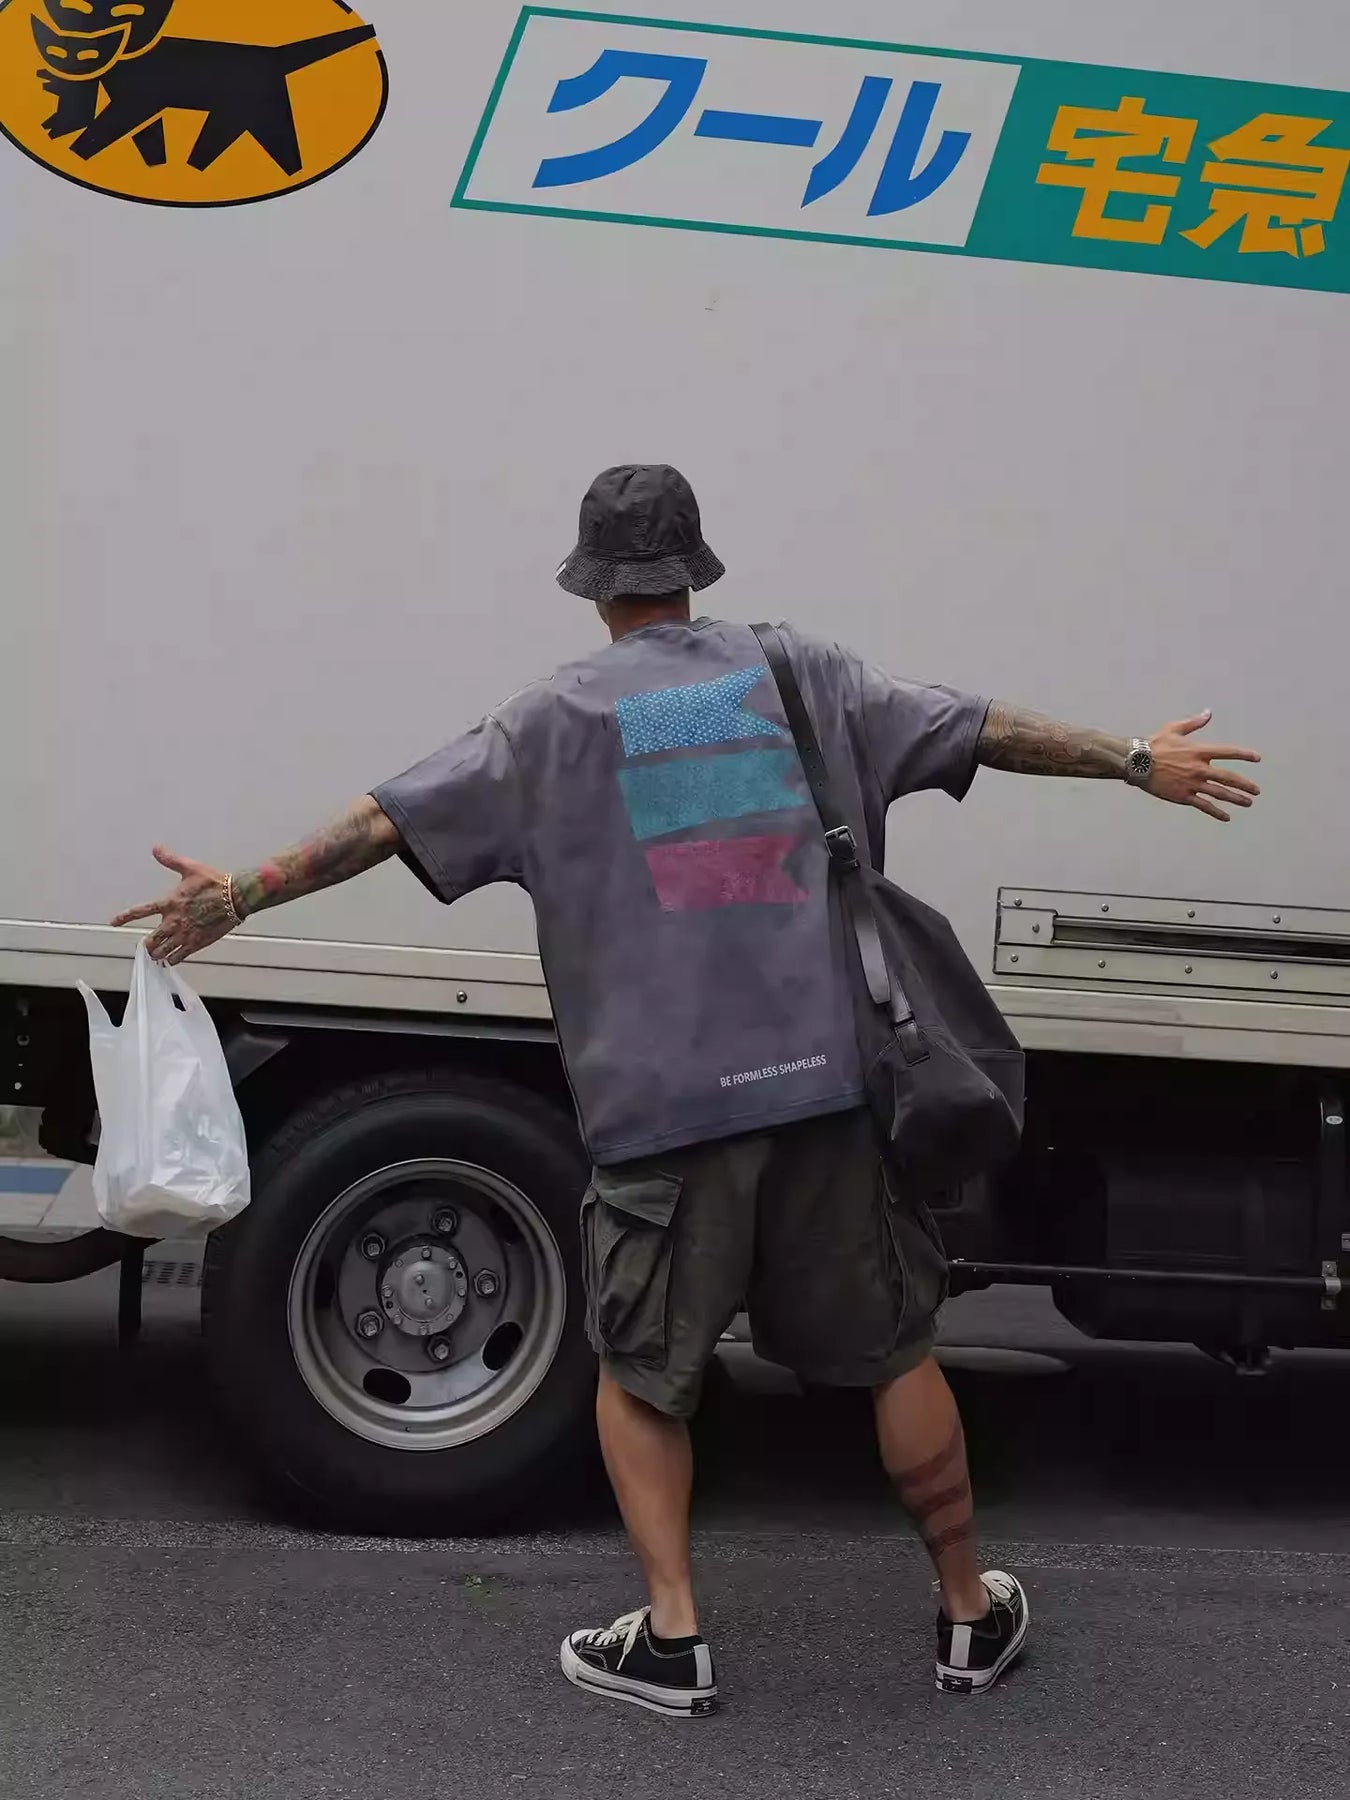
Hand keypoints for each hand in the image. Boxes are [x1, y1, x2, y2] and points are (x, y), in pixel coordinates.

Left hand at [111, 847, 238, 963]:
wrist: (236, 897)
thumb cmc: (214, 882)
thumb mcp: (190, 868)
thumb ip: (170, 860)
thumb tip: (156, 847)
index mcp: (169, 903)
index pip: (140, 911)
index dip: (124, 918)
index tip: (113, 923)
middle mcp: (173, 921)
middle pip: (150, 940)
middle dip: (148, 945)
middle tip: (148, 946)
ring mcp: (185, 934)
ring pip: (162, 952)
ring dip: (158, 954)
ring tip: (157, 955)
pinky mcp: (197, 943)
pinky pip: (179, 957)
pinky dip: (173, 960)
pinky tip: (172, 960)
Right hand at [1145, 712, 1261, 820]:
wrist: (1136, 762)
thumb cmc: (1154, 744)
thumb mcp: (1174, 728)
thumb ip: (1194, 722)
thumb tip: (1208, 712)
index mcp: (1198, 751)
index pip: (1228, 752)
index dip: (1244, 755)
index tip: (1257, 758)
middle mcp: (1199, 768)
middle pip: (1228, 777)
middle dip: (1244, 784)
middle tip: (1256, 790)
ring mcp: (1192, 783)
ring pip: (1219, 793)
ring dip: (1236, 798)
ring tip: (1248, 802)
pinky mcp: (1183, 796)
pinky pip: (1203, 805)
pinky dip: (1216, 812)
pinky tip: (1226, 817)